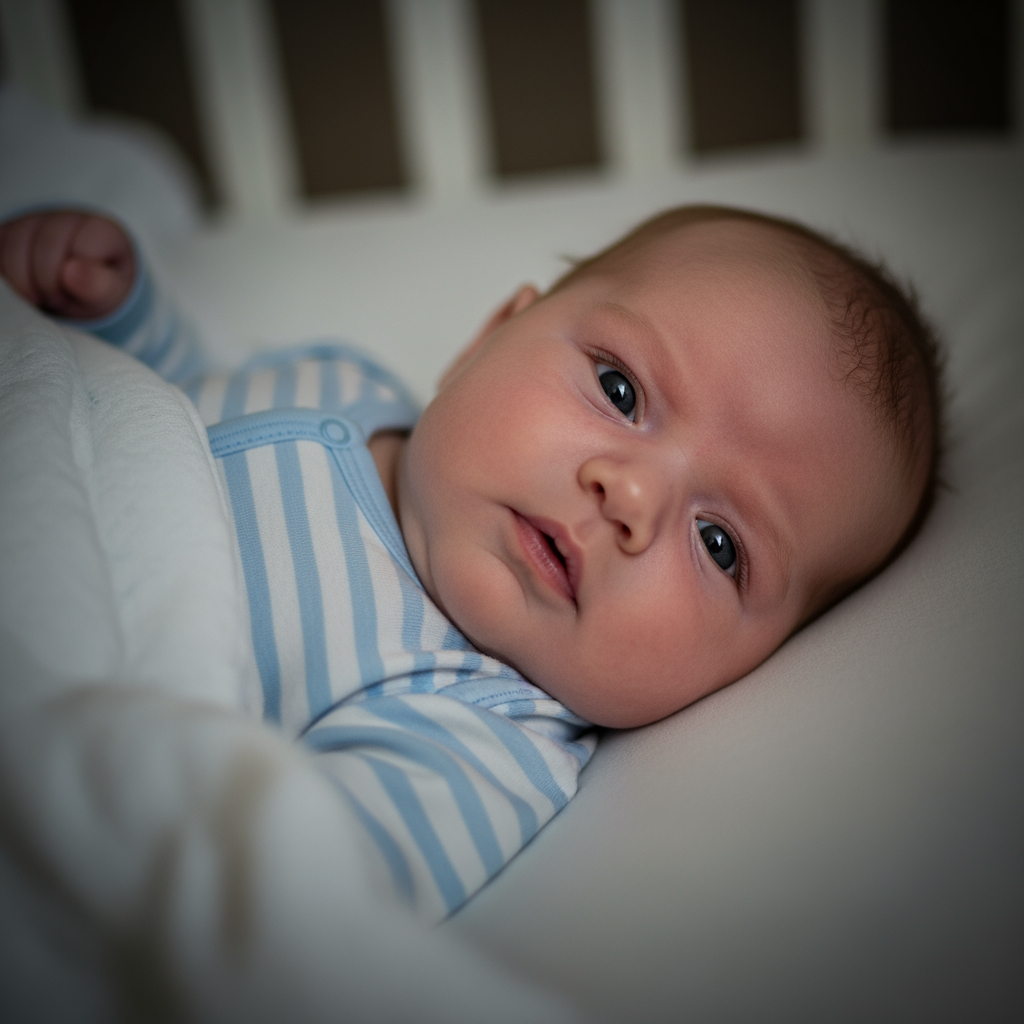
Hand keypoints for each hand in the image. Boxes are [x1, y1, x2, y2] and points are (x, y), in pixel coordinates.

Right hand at [0, 210, 134, 319]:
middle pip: (45, 244)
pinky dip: (5, 275)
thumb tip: (71, 272)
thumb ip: (99, 285)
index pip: (82, 246)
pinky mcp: (8, 231)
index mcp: (100, 229)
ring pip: (14, 244)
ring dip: (24, 281)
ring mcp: (34, 220)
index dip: (76, 277)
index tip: (76, 295)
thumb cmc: (99, 287)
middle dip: (49, 283)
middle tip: (57, 300)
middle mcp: (66, 216)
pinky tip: (22, 287)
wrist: (78, 286)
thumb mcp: (109, 292)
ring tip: (41, 297)